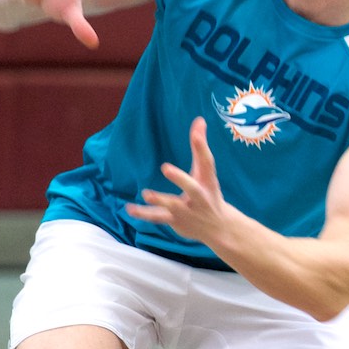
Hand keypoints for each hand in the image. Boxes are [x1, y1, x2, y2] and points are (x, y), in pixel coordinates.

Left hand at [126, 118, 242, 243]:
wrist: (219, 228)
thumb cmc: (210, 193)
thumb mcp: (206, 171)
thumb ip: (200, 146)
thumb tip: (199, 120)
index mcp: (208, 181)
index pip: (207, 162)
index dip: (201, 146)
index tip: (197, 129)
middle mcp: (200, 197)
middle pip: (191, 187)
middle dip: (180, 179)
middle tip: (166, 168)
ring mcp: (187, 211)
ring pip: (172, 205)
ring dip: (160, 200)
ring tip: (146, 193)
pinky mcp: (175, 220)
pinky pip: (157, 218)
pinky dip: (143, 214)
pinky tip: (129, 208)